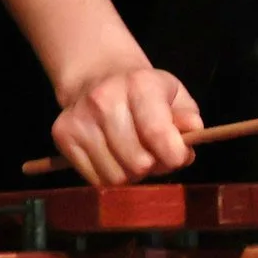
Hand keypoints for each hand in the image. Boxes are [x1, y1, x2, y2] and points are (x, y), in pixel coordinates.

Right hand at [50, 66, 201, 185]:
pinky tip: (114, 157)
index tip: (179, 156)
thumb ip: (187, 116)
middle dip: (154, 166)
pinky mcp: (63, 135)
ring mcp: (80, 118)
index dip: (175, 156)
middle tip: (154, 155)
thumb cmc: (145, 91)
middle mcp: (105, 99)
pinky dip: (110, 176)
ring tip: (133, 155)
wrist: (98, 77)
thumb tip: (194, 132)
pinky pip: (95, 180)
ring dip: (131, 175)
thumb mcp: (174, 95)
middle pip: (138, 163)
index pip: (158, 134)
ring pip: (116, 178)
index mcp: (140, 84)